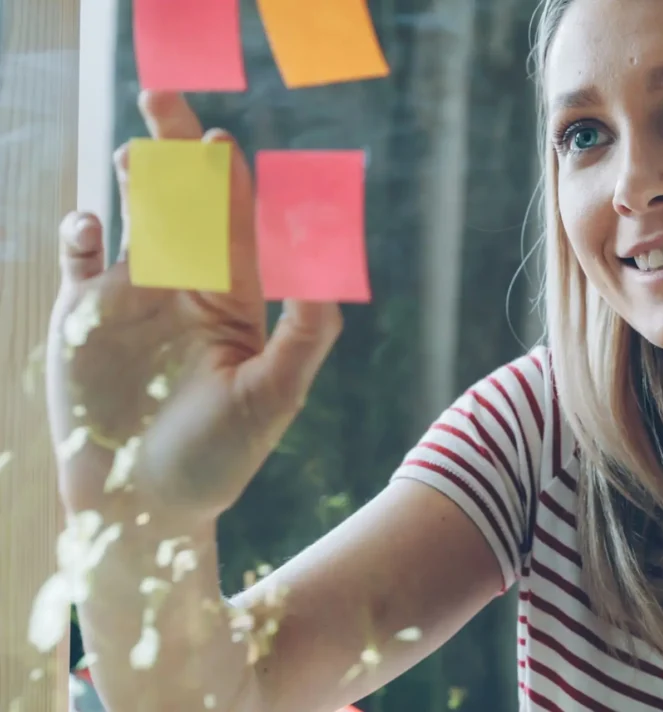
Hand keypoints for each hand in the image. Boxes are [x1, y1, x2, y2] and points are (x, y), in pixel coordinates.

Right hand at [46, 91, 340, 524]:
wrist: (144, 506)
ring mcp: (132, 298)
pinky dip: (80, 234)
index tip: (224, 144)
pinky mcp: (83, 317)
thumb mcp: (274, 396)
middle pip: (182, 204)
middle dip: (176, 155)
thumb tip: (331, 274)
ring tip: (134, 151)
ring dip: (132, 180)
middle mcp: (185, 288)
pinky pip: (79, 258)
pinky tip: (89, 225)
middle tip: (166, 101)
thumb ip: (306, 335)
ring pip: (132, 218)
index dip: (229, 182)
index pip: (234, 225)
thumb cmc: (218, 458)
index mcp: (233, 299)